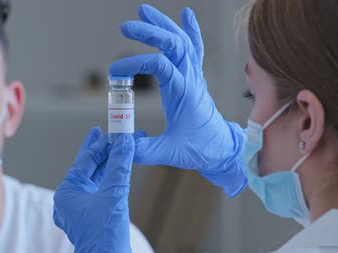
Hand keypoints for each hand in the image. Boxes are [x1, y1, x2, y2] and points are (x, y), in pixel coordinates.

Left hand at [53, 128, 137, 252]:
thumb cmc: (105, 237)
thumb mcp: (114, 194)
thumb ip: (118, 165)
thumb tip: (124, 141)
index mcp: (66, 193)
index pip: (83, 162)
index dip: (97, 144)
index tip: (107, 130)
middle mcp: (69, 200)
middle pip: (88, 169)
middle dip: (104, 152)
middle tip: (115, 134)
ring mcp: (80, 210)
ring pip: (95, 181)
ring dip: (109, 165)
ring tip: (121, 148)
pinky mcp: (93, 218)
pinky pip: (101, 192)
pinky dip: (111, 180)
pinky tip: (120, 170)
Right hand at [110, 5, 246, 196]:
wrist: (222, 148)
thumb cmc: (199, 149)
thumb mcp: (169, 154)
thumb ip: (144, 151)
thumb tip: (122, 147)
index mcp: (183, 93)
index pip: (159, 65)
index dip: (135, 63)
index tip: (115, 73)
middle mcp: (191, 79)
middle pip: (173, 44)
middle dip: (150, 31)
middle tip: (126, 26)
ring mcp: (194, 76)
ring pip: (182, 41)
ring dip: (164, 24)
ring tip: (144, 11)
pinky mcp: (195, 78)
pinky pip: (196, 48)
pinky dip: (191, 30)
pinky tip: (186, 14)